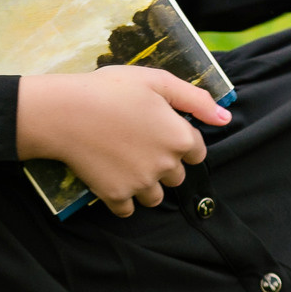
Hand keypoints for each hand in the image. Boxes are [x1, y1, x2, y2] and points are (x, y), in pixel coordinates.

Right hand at [17, 66, 231, 218]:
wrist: (64, 112)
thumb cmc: (110, 90)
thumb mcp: (156, 81)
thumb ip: (196, 99)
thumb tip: (226, 118)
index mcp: (179, 137)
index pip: (196, 151)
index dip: (178, 140)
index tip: (157, 131)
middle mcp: (166, 166)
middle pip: (177, 176)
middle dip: (163, 164)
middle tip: (136, 144)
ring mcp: (141, 184)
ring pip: (155, 197)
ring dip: (146, 185)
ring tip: (123, 163)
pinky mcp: (116, 196)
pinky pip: (128, 210)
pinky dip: (122, 199)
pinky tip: (111, 178)